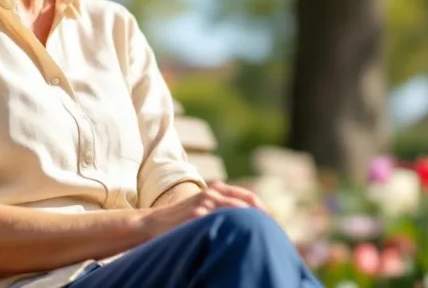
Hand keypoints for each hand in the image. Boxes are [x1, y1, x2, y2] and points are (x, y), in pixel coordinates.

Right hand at [138, 181, 267, 238]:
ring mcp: (204, 202)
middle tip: (272, 234)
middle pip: (247, 204)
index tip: (273, 225)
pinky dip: (232, 229)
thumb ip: (223, 207)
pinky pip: (220, 221)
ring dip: (249, 224)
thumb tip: (249, 220)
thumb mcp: (204, 207)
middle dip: (261, 218)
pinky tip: (238, 239)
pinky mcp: (196, 214)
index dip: (263, 211)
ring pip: (236, 211)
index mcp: (217, 188)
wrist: (154, 223)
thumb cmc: (182, 218)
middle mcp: (212, 192)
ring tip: (259, 238)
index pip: (249, 197)